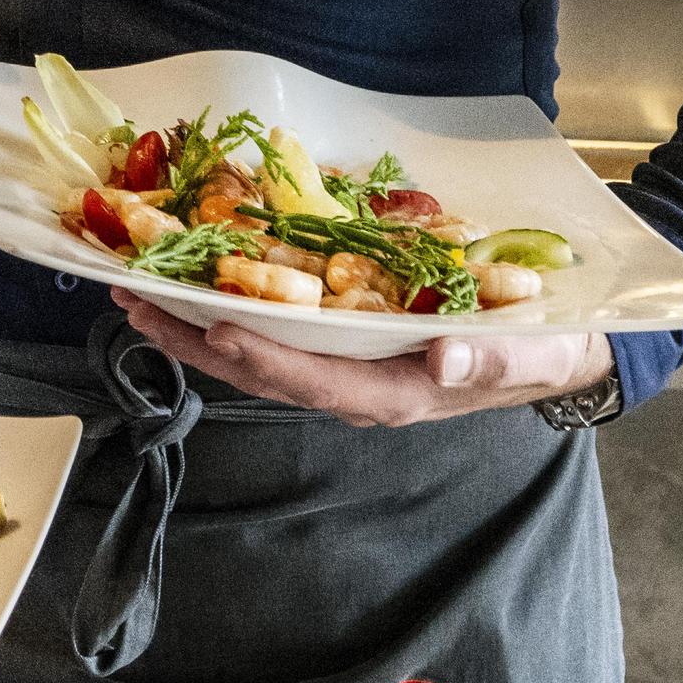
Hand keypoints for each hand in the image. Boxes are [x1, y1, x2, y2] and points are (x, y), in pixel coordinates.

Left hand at [114, 290, 608, 427]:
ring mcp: (343, 367)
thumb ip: (487, 360)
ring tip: (140, 297)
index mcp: (393, 394)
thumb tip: (443, 360)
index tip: (216, 329)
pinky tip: (194, 287)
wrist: (547, 353)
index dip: (262, 358)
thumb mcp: (526, 355)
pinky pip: (274, 334)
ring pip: (256, 355)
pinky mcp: (340, 345)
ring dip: (196, 328)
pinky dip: (229, 310)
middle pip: (262, 372)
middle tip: (136, 305)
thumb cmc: (536, 352)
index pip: (313, 381)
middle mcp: (355, 386)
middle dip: (197, 342)